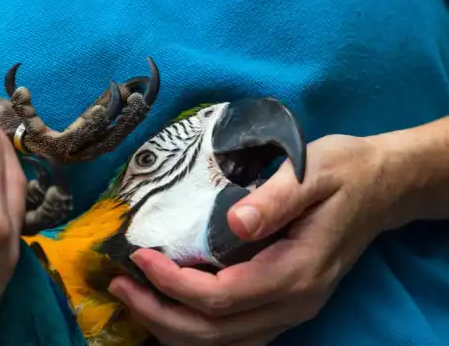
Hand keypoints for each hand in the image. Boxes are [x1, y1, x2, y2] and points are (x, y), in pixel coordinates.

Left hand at [109, 134, 410, 345]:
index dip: (173, 284)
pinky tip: (167, 304)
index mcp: (297, 273)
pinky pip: (232, 333)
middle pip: (214, 333)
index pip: (221, 298)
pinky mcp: (282, 303)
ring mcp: (289, 310)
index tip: (138, 255)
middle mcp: (293, 303)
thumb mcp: (313, 171)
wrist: (380, 187)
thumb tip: (234, 223)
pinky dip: (193, 326)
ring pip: (221, 342)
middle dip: (159, 313)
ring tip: (133, 296)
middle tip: (120, 283)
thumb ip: (276, 198)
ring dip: (171, 325)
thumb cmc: (344, 173)